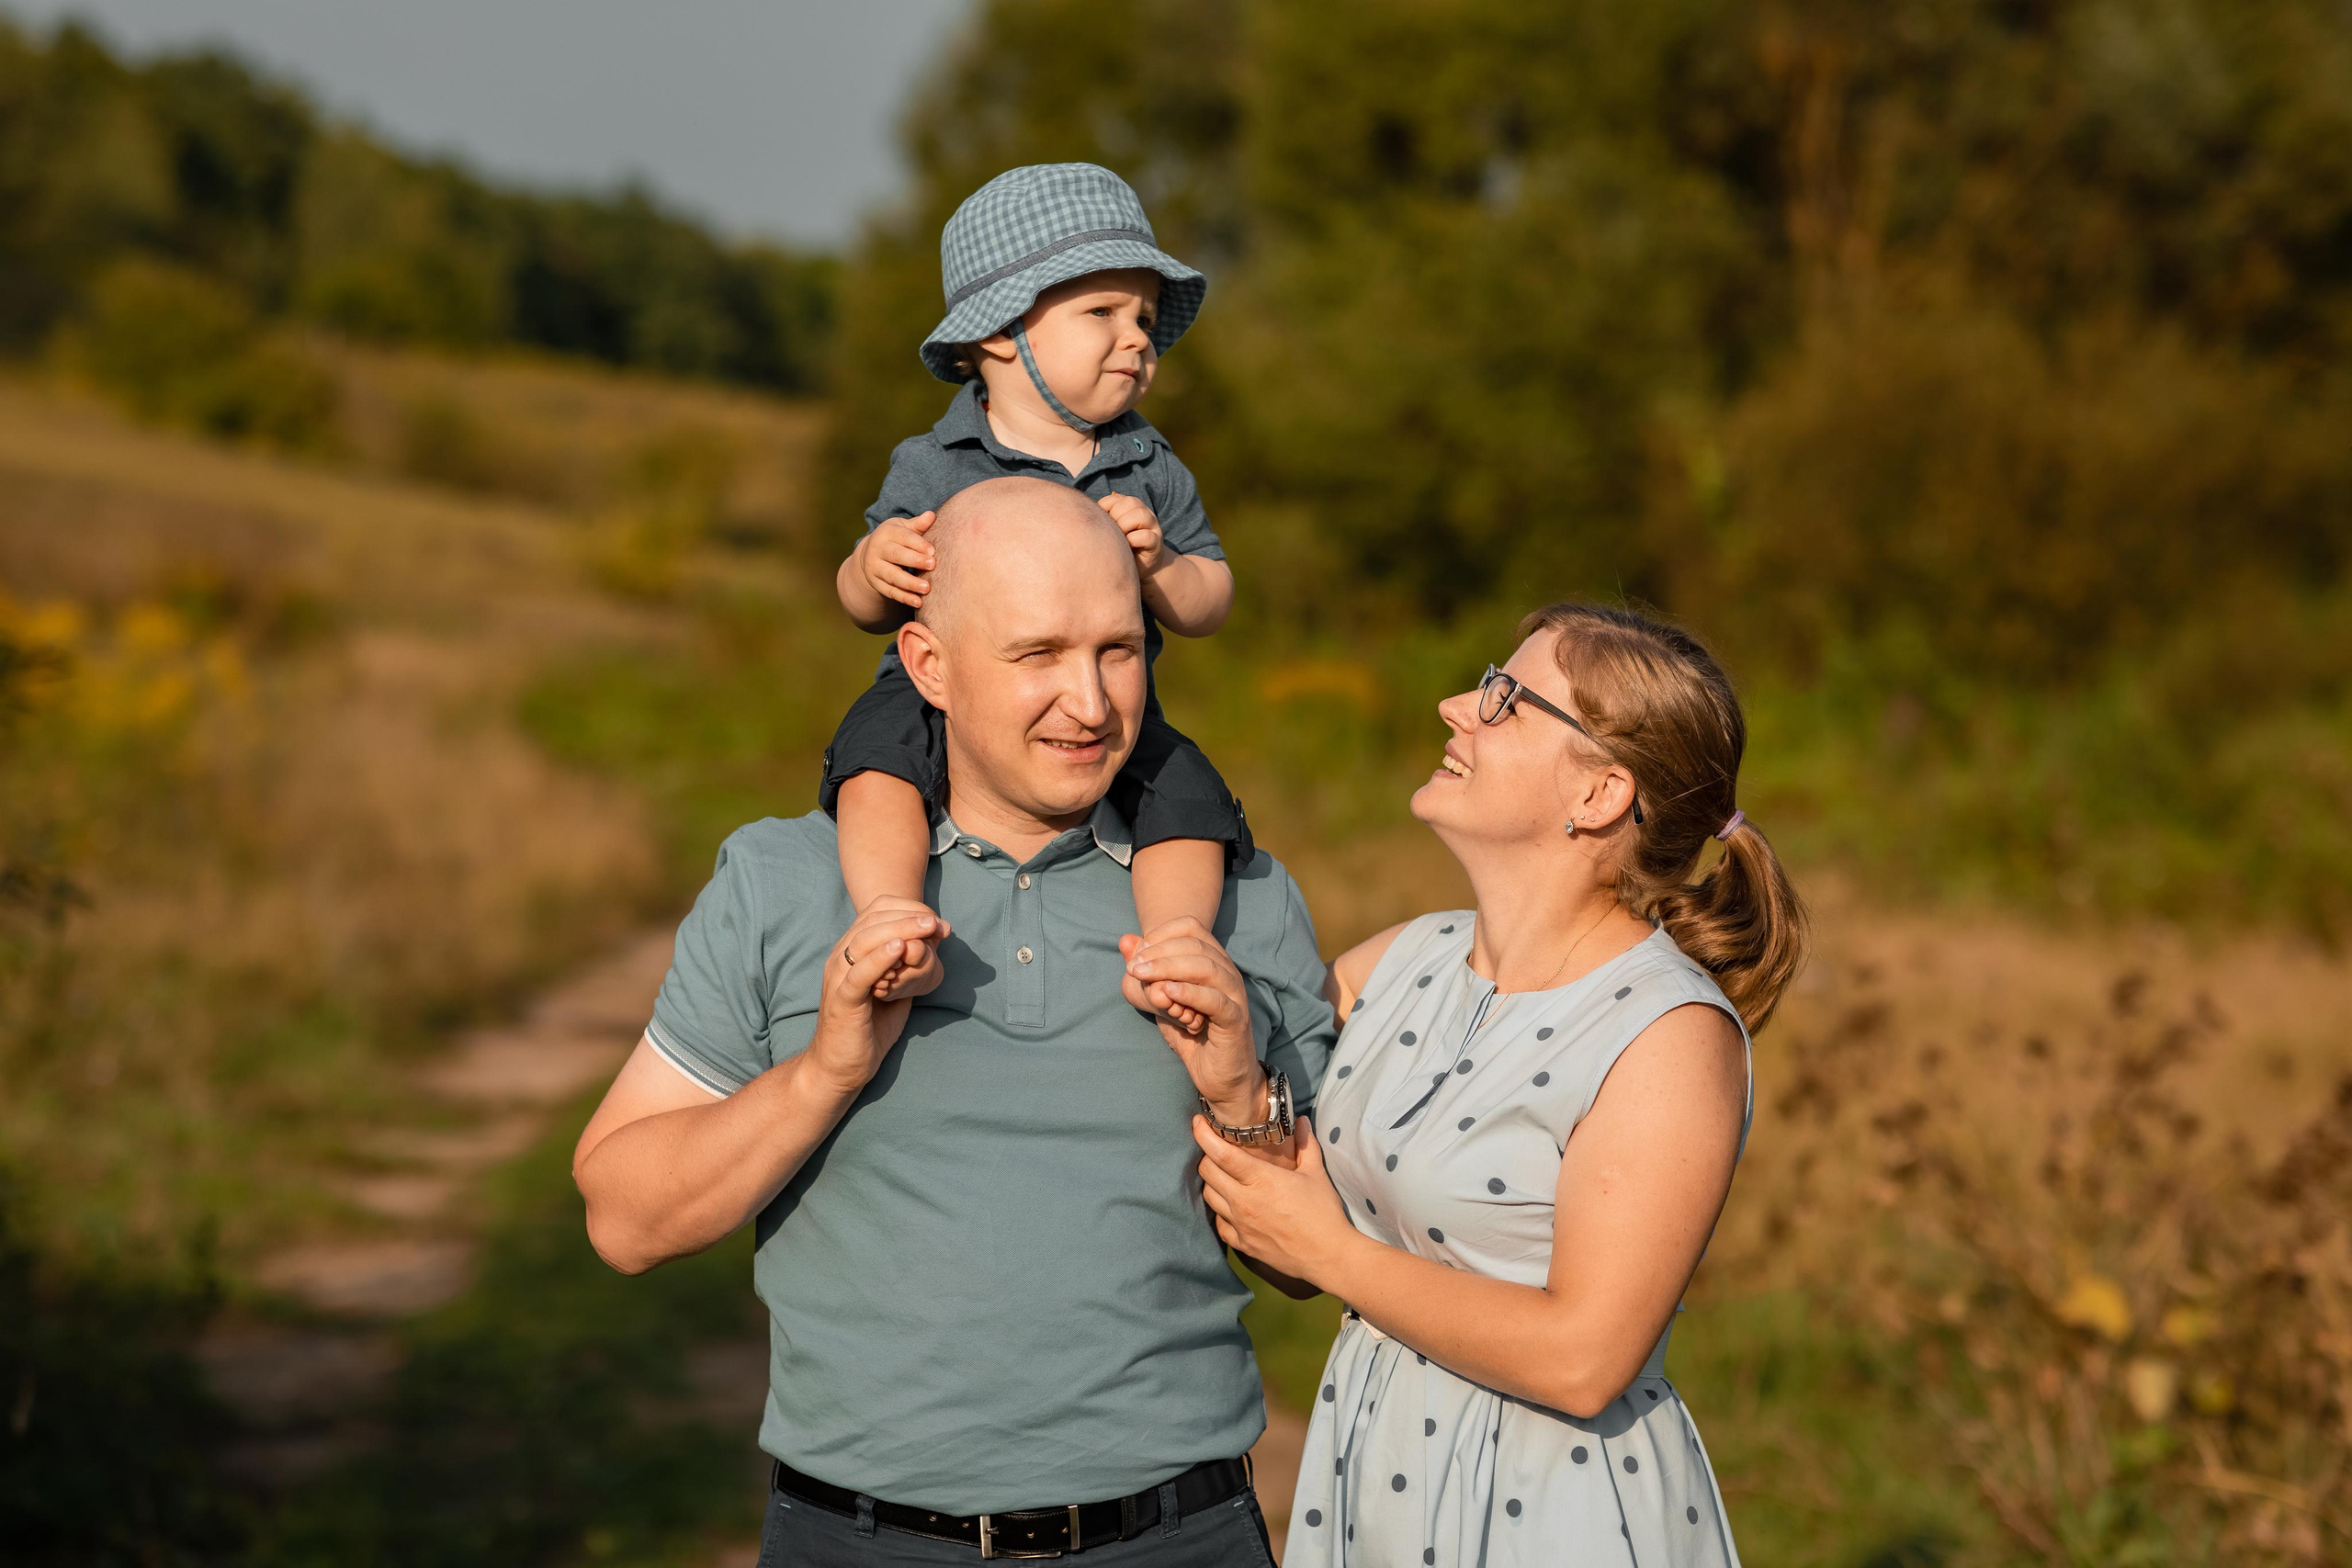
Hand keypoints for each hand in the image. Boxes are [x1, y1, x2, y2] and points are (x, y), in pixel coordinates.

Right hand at [806, 899, 947, 1093]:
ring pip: (864, 941)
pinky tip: (900, 949)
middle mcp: (840, 959)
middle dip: (908, 917)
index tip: (937, 920)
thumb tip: (933, 944)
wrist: (840, 1067)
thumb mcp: (894, 990)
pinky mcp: (842, 1000)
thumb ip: (907, 966)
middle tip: (936, 922)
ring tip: (926, 927)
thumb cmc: (869, 1029)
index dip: (907, 910)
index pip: (875, 913)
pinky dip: (879, 958)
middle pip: (871, 922)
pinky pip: (859, 974)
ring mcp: (838, 978)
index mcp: (850, 952)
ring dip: (899, 930)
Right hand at [861, 512, 936, 609]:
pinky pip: (891, 592)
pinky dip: (904, 598)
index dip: (918, 543)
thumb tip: (931, 515)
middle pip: (896, 555)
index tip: (933, 551)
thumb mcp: (903, 528)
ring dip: (910, 583)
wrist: (870, 554)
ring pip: (893, 576)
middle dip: (914, 560)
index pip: (903, 537)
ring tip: (927, 588)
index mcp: (886, 532)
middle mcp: (877, 550)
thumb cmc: (895, 538)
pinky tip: (919, 602)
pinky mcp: (876, 583)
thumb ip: (918, 525)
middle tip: (932, 565)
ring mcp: (875, 568)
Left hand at [1098, 493, 1165, 574]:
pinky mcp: (1156, 543)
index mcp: (1132, 507)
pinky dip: (1133, 540)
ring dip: (1125, 525)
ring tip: (1120, 538)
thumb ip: (1106, 518)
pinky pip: (1145, 536)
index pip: (1116, 498)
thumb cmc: (1122, 546)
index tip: (1101, 522)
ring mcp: (1153, 527)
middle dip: (1116, 515)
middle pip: (1130, 502)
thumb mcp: (1112, 530)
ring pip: (1140, 515)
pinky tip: (1127, 546)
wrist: (1141, 566)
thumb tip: (1094, 508)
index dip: (1105, 507)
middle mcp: (1145, 513)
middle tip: (1111, 531)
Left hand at [1120, 917, 1261, 1123]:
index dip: (1160, 934)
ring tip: (1143, 976)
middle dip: (1159, 952)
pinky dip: (1190, 993)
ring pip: (1206, 968)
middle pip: (1195, 945)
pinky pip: (1215, 1000)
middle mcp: (1227, 972)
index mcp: (1213, 960)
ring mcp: (1234, 995)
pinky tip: (1168, 993)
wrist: (1221, 1077)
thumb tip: (1125, 940)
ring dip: (1169, 968)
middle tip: (1133, 967)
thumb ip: (1146, 971)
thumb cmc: (1192, 1035)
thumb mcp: (1162, 1000)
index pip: (1190, 927)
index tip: (1137, 953)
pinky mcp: (1235, 1020)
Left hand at [1195, 1114, 1354, 1283]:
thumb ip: (1306, 1144)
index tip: (1198, 1123)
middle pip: (1207, 1172)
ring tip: (1224, 1176)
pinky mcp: (1242, 1244)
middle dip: (1207, 1156)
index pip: (1220, 1153)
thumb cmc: (1323, 1212)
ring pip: (1209, 1196)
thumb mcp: (1316, 1173)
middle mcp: (1243, 1201)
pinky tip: (1231, 1207)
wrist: (1328, 1256)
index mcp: (1260, 1179)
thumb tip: (1302, 1120)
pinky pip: (1219, 1224)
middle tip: (1216, 1150)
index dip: (1203, 1135)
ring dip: (1212, 1182)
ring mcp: (1240, 1224)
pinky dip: (1220, 1212)